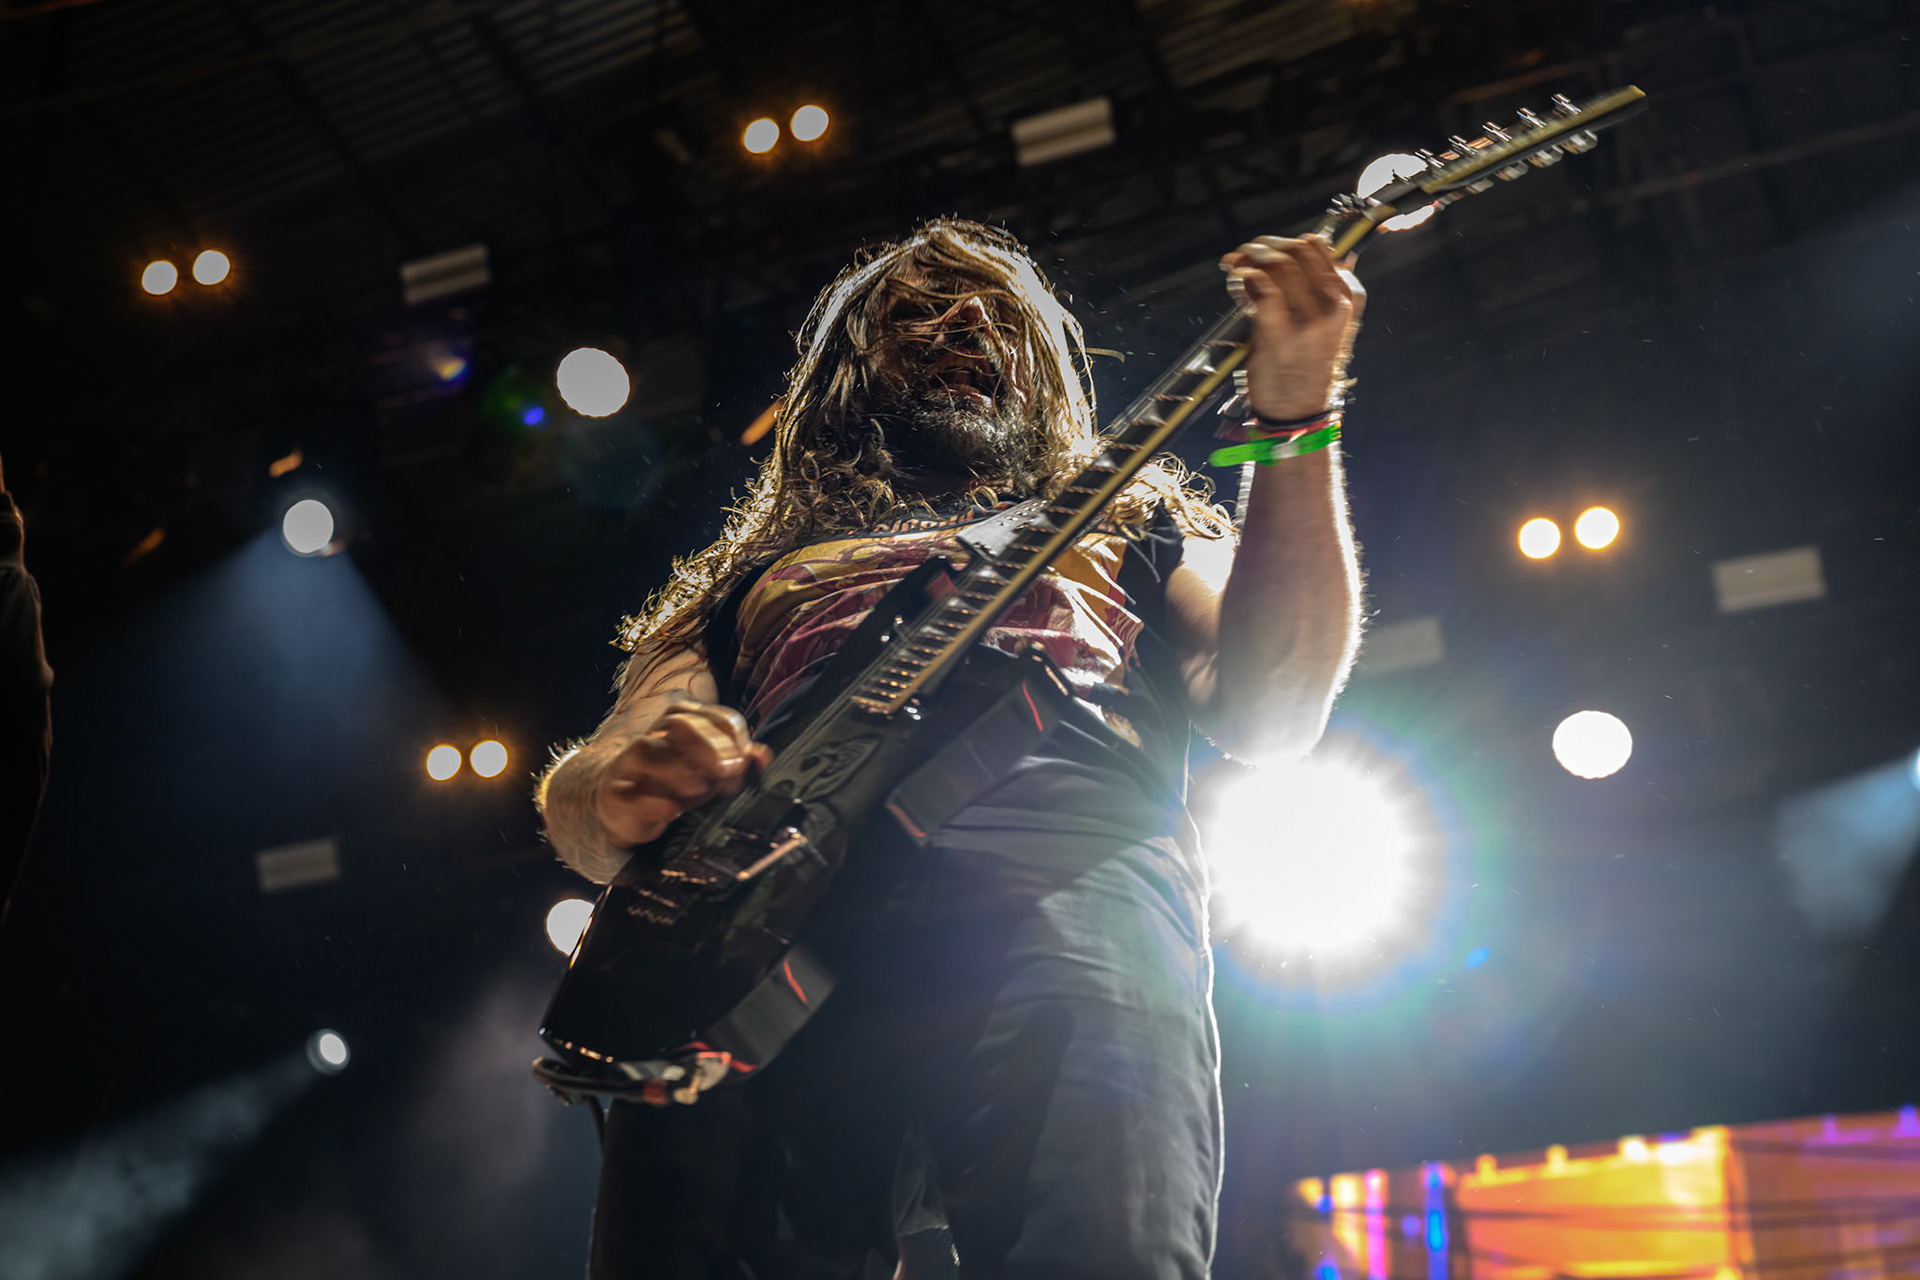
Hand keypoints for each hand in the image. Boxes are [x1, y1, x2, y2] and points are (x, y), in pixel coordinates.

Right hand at [594, 701, 773, 846]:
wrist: (625, 808)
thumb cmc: (676, 784)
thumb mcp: (713, 773)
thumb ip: (741, 764)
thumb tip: (762, 756)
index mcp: (684, 721)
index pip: (718, 718)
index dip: (736, 743)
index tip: (741, 767)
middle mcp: (654, 735)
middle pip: (683, 725)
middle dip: (711, 750)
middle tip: (725, 775)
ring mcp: (630, 763)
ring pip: (649, 751)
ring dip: (682, 772)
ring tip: (701, 791)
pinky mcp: (614, 794)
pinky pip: (629, 794)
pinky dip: (652, 803)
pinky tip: (672, 811)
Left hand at [1219, 235, 1365, 420]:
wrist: (1297, 411)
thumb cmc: (1301, 364)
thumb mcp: (1319, 322)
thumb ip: (1305, 287)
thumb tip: (1273, 252)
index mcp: (1348, 296)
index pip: (1317, 248)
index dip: (1284, 241)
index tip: (1261, 247)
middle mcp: (1334, 305)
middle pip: (1296, 251)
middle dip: (1263, 245)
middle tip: (1242, 254)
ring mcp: (1310, 321)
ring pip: (1279, 264)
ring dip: (1250, 256)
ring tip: (1234, 263)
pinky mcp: (1282, 335)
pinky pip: (1263, 287)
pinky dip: (1245, 275)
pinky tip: (1236, 276)